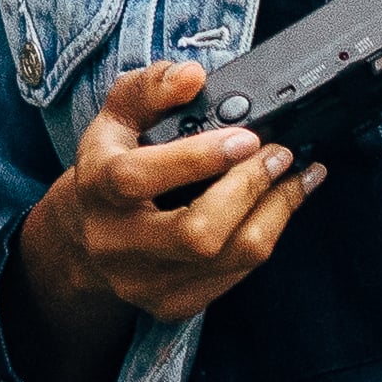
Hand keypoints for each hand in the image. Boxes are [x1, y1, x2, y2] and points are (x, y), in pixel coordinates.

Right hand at [6, 58, 326, 381]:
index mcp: (97, 187)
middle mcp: (116, 242)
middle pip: (196, 235)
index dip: (198, 158)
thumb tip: (193, 77)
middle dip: (251, 190)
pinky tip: (281, 206)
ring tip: (297, 176)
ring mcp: (144, 281)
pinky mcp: (171, 304)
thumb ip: (150, 87)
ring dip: (276, 213)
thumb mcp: (117, 115)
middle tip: (281, 155)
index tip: (247, 137)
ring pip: (228, 259)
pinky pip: (235, 277)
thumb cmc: (110, 165)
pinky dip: (267, 236)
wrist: (85, 238)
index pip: (139, 178)